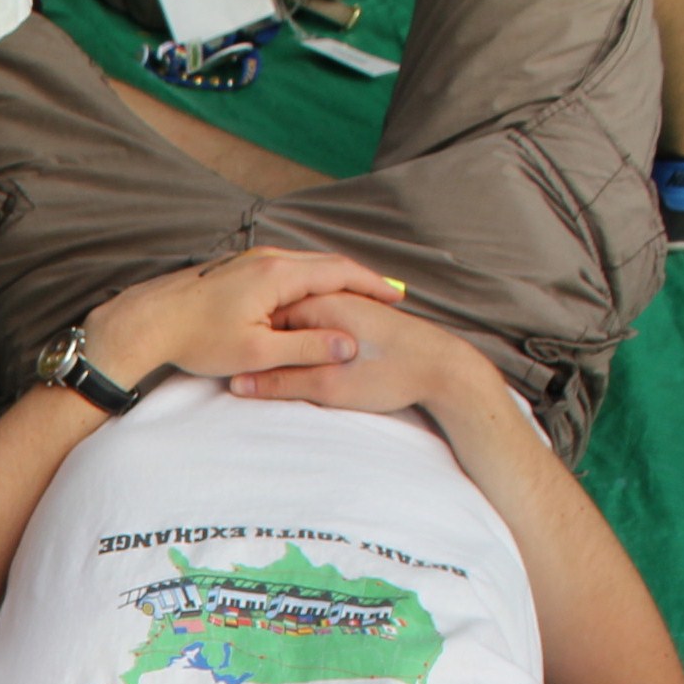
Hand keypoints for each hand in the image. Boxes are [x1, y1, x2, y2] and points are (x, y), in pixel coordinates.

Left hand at [78, 248, 404, 392]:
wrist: (147, 321)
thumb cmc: (198, 338)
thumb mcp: (256, 352)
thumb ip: (305, 348)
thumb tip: (347, 345)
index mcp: (279, 274)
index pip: (341, 272)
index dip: (373, 284)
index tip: (397, 297)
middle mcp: (269, 257)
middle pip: (327, 262)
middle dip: (360, 278)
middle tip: (388, 293)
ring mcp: (252, 259)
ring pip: (306, 264)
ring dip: (334, 279)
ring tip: (359, 296)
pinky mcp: (239, 267)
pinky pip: (287, 268)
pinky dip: (310, 280)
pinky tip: (314, 297)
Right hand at [219, 289, 499, 421]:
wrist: (446, 369)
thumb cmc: (390, 375)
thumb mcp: (327, 386)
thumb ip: (280, 383)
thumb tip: (238, 385)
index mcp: (320, 305)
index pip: (266, 320)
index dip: (250, 346)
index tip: (237, 368)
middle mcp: (333, 297)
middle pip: (284, 320)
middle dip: (269, 347)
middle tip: (254, 377)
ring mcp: (349, 305)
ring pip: (304, 326)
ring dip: (291, 349)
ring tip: (285, 375)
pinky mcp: (363, 319)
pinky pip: (323, 329)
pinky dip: (312, 346)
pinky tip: (314, 366)